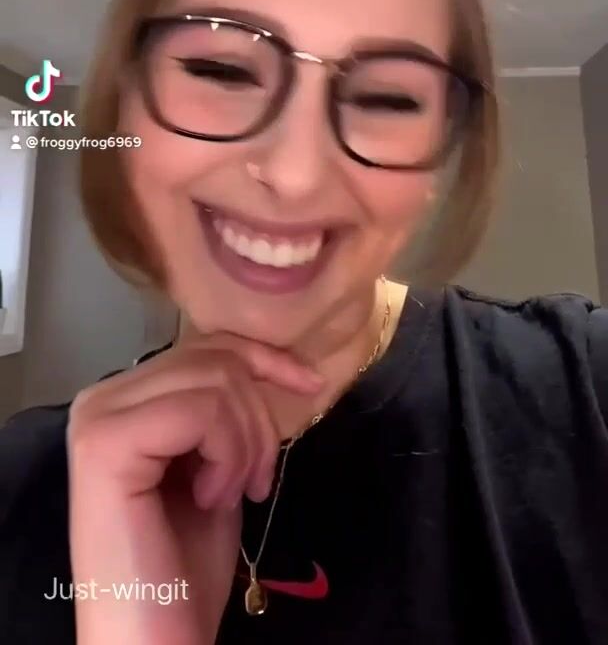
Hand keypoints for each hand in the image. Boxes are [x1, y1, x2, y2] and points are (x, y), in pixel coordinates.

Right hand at [67, 336, 322, 644]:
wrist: (155, 642)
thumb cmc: (185, 571)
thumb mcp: (217, 468)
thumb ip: (221, 412)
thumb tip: (262, 361)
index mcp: (123, 401)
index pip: (206, 347)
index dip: (265, 358)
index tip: (310, 385)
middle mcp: (102, 398)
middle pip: (214, 358)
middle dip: (258, 419)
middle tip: (257, 483)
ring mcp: (98, 417)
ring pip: (214, 379)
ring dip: (246, 444)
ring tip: (231, 495)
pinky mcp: (105, 444)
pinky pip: (200, 410)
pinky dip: (226, 453)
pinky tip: (211, 498)